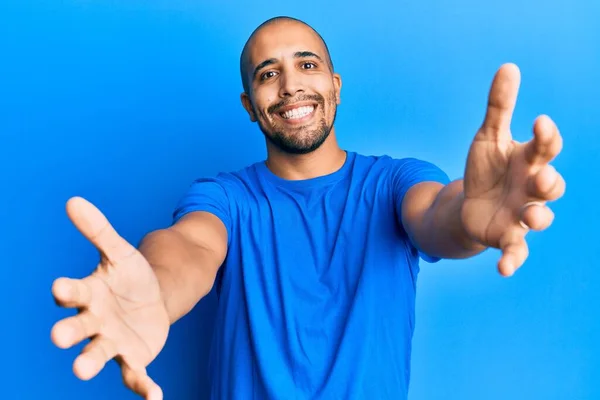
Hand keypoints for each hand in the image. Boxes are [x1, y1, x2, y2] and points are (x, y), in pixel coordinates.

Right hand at [51, 197, 169, 398]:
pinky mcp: (132, 359)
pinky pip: (135, 375)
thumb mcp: (121, 252)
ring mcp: (111, 342)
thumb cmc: (130, 275)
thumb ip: (98, 231)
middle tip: (60, 337)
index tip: (59, 287)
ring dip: (89, 362)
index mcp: (88, 294)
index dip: (67, 290)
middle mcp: (93, 322)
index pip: (73, 292)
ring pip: (98, 355)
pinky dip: (142, 387)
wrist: (154, 297)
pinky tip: (154, 398)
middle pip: (78, 329)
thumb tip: (73, 200)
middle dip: (69, 333)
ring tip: (81, 369)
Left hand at [461, 63, 565, 276]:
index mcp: (529, 161)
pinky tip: (503, 269)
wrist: (471, 202)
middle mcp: (531, 189)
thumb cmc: (487, 168)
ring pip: (539, 219)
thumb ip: (498, 106)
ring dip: (538, 218)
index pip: (545, 148)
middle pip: (551, 186)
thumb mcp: (488, 136)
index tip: (538, 121)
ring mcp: (521, 215)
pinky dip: (511, 260)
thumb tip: (508, 66)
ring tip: (530, 217)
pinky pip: (515, 251)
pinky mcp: (506, 237)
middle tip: (541, 177)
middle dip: (549, 182)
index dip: (545, 136)